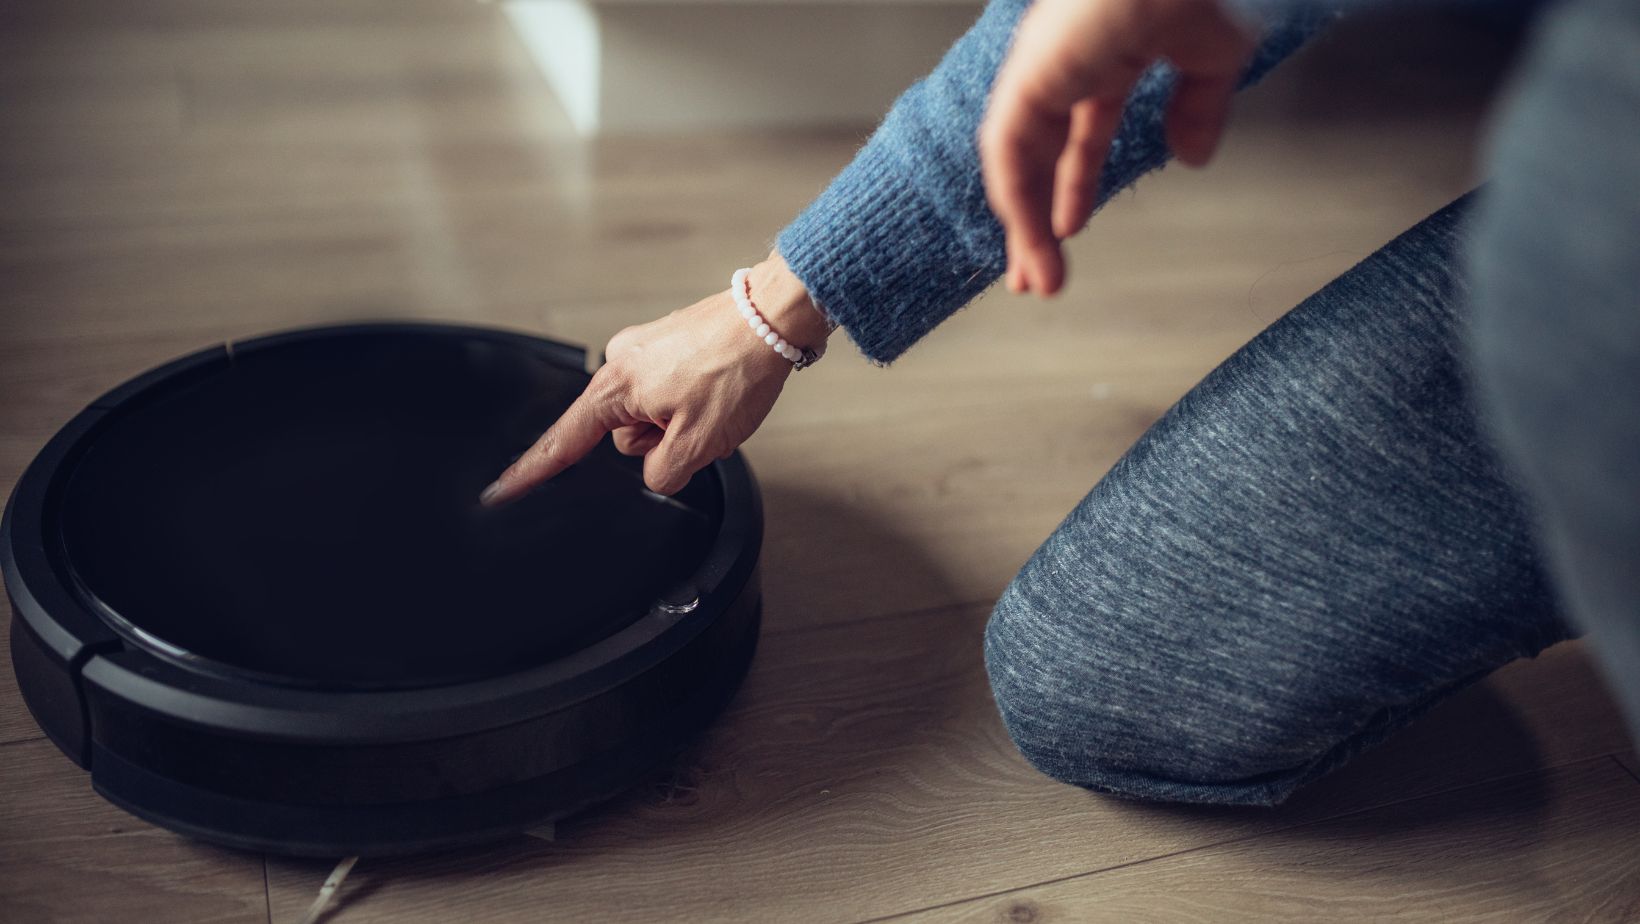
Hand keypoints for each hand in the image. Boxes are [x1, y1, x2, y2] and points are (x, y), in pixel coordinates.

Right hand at [480, 254, 829, 502]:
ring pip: (653, 417)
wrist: (771, 319)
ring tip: (717, 402)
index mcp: (615, 387)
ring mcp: (646, 352)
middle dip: (663, 441)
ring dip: (683, 422)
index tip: (502, 491)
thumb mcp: (698, 442)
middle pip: (625, 435)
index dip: (533, 471)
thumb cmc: (736, 368)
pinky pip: (671, 394)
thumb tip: (659, 471)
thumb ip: (664, 471)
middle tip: (702, 424)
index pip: (565, 442)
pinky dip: (693, 404)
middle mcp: (621, 363)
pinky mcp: (670, 347)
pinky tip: (720, 394)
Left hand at [979, 0, 1256, 295]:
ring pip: (1014, 162)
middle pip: (1035, 156)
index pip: (1078, 132)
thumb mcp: (1214, 55)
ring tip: (1037, 281)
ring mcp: (1041, 69)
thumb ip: (1199, 105)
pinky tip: (1033, 238)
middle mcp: (1062, 64)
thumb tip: (1192, 157)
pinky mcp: (1029, 77)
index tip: (1070, 228)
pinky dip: (1017, 199)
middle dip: (1034, 220)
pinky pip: (1009, 150)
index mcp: (1101, 54)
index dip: (1075, 183)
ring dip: (1023, 227)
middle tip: (1036, 275)